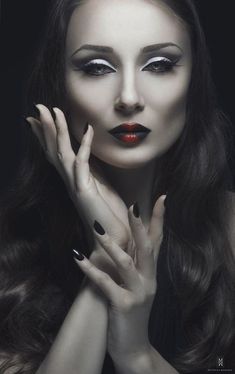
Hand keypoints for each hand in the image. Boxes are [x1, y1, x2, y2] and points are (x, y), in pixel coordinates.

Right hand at [26, 105, 132, 275]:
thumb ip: (91, 177)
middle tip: (37, 107)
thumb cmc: (108, 218)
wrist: (112, 241)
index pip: (56, 154)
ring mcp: (75, 186)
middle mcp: (70, 182)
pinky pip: (83, 163)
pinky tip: (88, 129)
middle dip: (46, 128)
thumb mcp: (99, 191)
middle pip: (54, 150)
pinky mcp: (85, 191)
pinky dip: (84, 145)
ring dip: (58, 131)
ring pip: (62, 153)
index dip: (46, 137)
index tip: (37, 120)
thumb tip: (88, 164)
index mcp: (73, 181)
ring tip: (52, 110)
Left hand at [73, 195, 165, 367]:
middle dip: (140, 226)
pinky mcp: (123, 305)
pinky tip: (76, 256)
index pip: (158, 241)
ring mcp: (138, 293)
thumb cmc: (132, 314)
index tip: (162, 198)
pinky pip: (105, 283)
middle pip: (147, 248)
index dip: (160, 219)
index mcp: (152, 274)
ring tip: (96, 227)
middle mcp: (149, 281)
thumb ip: (135, 267)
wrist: (134, 349)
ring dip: (110, 244)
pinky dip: (89, 269)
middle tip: (133, 205)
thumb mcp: (138, 288)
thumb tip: (124, 243)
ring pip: (126, 263)